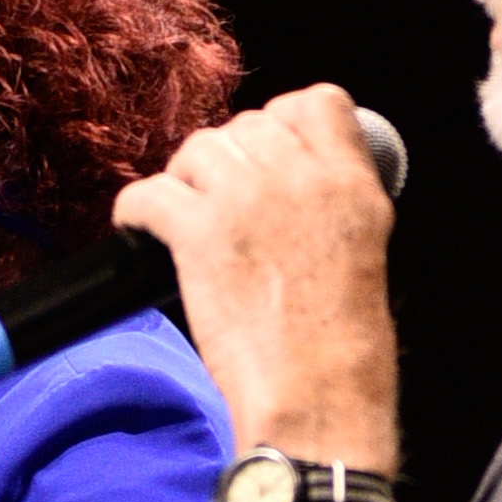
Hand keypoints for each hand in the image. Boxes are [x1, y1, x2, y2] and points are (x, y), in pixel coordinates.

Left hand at [115, 89, 405, 501]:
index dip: (282, 124)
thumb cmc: (341, 348)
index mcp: (351, 180)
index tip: (268, 159)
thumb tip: (291, 185)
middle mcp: (300, 176)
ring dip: (186, 181)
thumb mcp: (364, 250)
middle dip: (229, 160)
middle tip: (221, 204)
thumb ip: (333, 201)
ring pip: (197, 150)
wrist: (317, 399)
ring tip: (186, 221)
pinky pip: (149, 192)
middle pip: (247, 126)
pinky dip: (137, 211)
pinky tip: (141, 231)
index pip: (316, 102)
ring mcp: (246, 199)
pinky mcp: (198, 232)